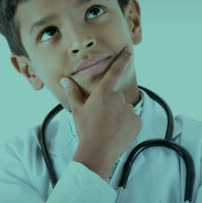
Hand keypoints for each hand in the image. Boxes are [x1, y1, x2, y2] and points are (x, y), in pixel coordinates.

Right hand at [60, 46, 141, 179]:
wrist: (97, 152)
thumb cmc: (85, 129)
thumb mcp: (77, 110)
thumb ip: (73, 92)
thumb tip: (64, 80)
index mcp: (103, 93)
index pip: (115, 71)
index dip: (123, 59)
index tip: (129, 50)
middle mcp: (119, 98)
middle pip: (116, 97)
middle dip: (110, 105)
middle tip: (100, 119)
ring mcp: (129, 110)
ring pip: (124, 109)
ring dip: (118, 115)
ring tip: (108, 128)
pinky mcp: (137, 122)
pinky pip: (132, 119)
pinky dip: (126, 124)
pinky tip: (116, 132)